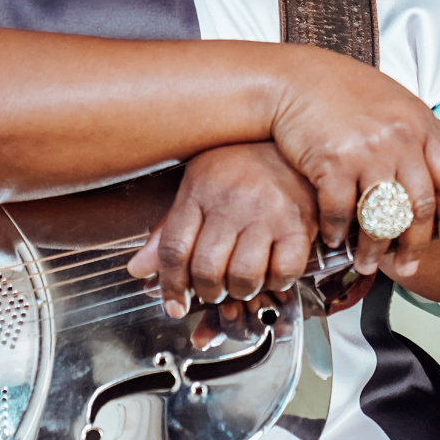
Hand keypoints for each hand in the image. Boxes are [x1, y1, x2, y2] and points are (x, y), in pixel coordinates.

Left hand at [126, 142, 318, 317]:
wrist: (290, 136)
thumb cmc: (242, 162)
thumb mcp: (198, 183)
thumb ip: (169, 228)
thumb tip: (139, 270)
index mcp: (200, 188)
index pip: (174, 249)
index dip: (170, 286)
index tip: (173, 304)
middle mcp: (232, 200)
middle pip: (207, 269)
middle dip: (207, 292)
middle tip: (213, 289)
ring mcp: (268, 212)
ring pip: (244, 276)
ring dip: (240, 291)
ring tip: (241, 281)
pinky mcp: (300, 224)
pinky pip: (284, 272)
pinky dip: (276, 282)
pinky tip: (271, 272)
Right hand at [267, 48, 439, 274]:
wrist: (294, 79)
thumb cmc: (344, 91)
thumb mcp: (396, 102)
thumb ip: (422, 132)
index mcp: (421, 125)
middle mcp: (400, 139)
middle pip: (419, 207)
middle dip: (414, 245)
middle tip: (408, 267)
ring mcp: (367, 151)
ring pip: (381, 217)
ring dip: (373, 249)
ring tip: (366, 264)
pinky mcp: (332, 162)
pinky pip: (340, 212)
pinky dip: (336, 232)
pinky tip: (332, 239)